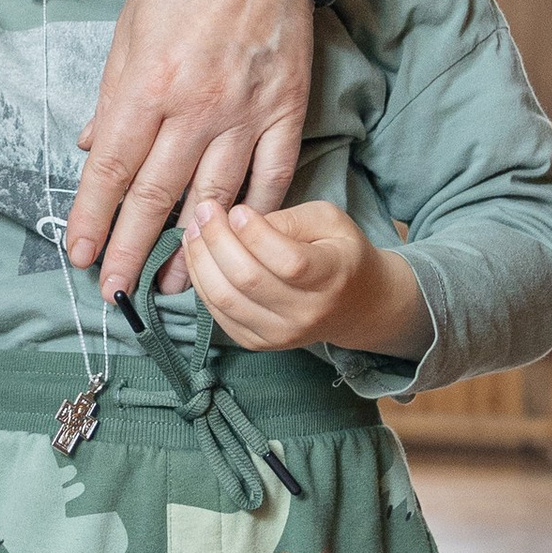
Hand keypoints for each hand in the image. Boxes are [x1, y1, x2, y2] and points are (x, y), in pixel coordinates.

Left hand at [65, 0, 312, 300]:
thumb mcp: (129, 28)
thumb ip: (112, 95)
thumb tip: (94, 147)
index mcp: (147, 85)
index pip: (113, 169)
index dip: (92, 217)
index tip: (78, 253)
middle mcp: (195, 108)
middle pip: (156, 196)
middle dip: (127, 250)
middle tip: (111, 293)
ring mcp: (246, 114)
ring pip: (212, 200)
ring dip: (187, 251)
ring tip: (166, 286)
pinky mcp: (287, 113)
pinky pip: (271, 179)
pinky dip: (249, 218)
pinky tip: (231, 245)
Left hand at [185, 197, 427, 358]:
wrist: (356, 304)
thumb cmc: (339, 252)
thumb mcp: (330, 220)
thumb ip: (290, 219)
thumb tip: (242, 223)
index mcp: (332, 277)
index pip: (286, 261)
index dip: (253, 233)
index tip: (237, 209)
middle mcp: (306, 313)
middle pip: (248, 279)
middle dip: (217, 239)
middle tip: (206, 210)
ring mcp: (281, 334)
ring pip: (226, 299)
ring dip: (200, 260)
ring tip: (195, 229)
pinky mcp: (259, 342)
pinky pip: (218, 314)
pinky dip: (201, 282)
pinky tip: (198, 256)